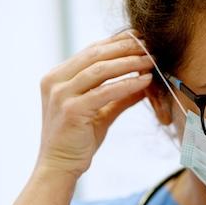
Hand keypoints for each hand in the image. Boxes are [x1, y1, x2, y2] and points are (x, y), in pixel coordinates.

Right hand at [36, 30, 154, 177]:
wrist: (59, 167)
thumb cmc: (77, 141)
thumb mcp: (100, 113)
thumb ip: (119, 96)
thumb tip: (144, 81)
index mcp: (57, 77)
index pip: (90, 51)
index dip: (116, 42)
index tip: (139, 37)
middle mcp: (55, 81)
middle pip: (95, 54)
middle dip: (125, 47)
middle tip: (149, 44)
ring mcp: (61, 94)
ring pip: (99, 69)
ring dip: (128, 62)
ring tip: (150, 60)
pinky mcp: (71, 110)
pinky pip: (104, 91)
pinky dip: (127, 84)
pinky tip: (144, 81)